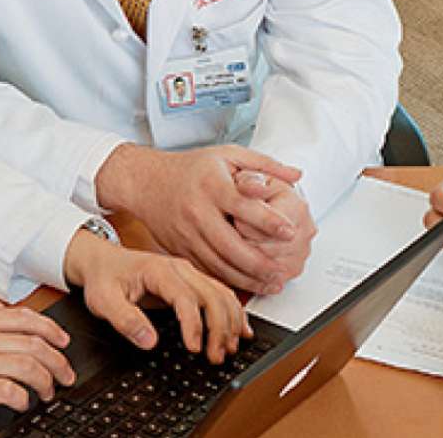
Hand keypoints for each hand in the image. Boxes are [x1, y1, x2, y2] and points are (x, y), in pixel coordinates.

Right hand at [0, 303, 73, 423]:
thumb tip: (1, 310)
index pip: (26, 319)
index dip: (52, 331)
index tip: (63, 343)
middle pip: (34, 344)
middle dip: (58, 361)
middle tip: (65, 375)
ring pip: (27, 366)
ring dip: (45, 381)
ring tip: (47, 392)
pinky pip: (7, 390)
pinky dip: (22, 397)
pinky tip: (22, 403)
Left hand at [64, 229, 251, 363]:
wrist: (102, 261)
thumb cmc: (104, 278)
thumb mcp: (103, 301)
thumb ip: (125, 320)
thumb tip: (149, 341)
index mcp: (158, 271)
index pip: (186, 297)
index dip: (194, 324)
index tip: (195, 349)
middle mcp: (179, 269)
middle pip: (212, 295)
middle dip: (219, 328)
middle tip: (215, 356)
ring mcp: (189, 274)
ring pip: (221, 294)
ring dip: (230, 322)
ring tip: (228, 349)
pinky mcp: (192, 281)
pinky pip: (220, 294)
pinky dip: (233, 312)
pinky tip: (239, 330)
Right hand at [95, 143, 302, 293]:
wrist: (146, 182)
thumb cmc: (190, 168)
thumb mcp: (228, 155)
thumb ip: (264, 164)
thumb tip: (296, 175)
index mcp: (212, 185)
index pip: (243, 206)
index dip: (268, 221)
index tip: (290, 231)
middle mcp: (198, 212)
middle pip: (231, 245)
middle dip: (260, 263)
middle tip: (283, 271)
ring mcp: (187, 234)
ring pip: (219, 264)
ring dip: (247, 279)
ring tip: (271, 284)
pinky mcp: (180, 250)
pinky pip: (206, 271)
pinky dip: (227, 282)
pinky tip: (246, 286)